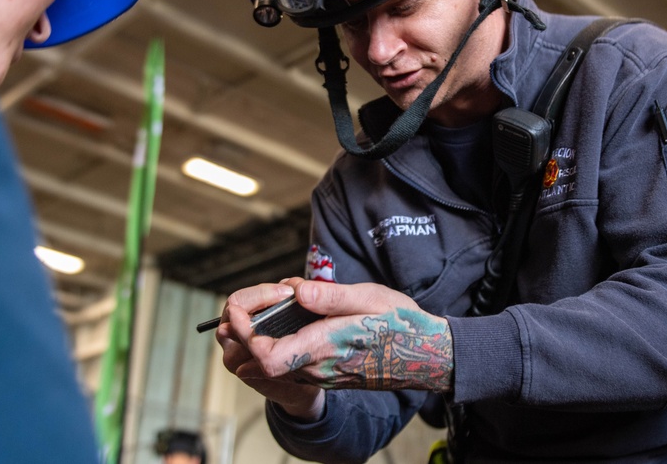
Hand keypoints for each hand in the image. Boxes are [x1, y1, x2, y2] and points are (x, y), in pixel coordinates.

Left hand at [216, 278, 453, 414]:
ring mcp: (321, 375)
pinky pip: (289, 363)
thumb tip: (295, 291)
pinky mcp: (327, 375)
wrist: (426, 356)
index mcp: (323, 347)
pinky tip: (287, 319)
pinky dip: (276, 342)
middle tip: (248, 300)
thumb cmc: (400, 324)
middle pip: (260, 360)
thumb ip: (330, 296)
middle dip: (245, 330)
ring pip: (273, 363)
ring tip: (266, 304)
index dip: (244, 331)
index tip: (239, 306)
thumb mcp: (369, 298)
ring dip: (260, 337)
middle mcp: (317, 367)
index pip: (265, 354)